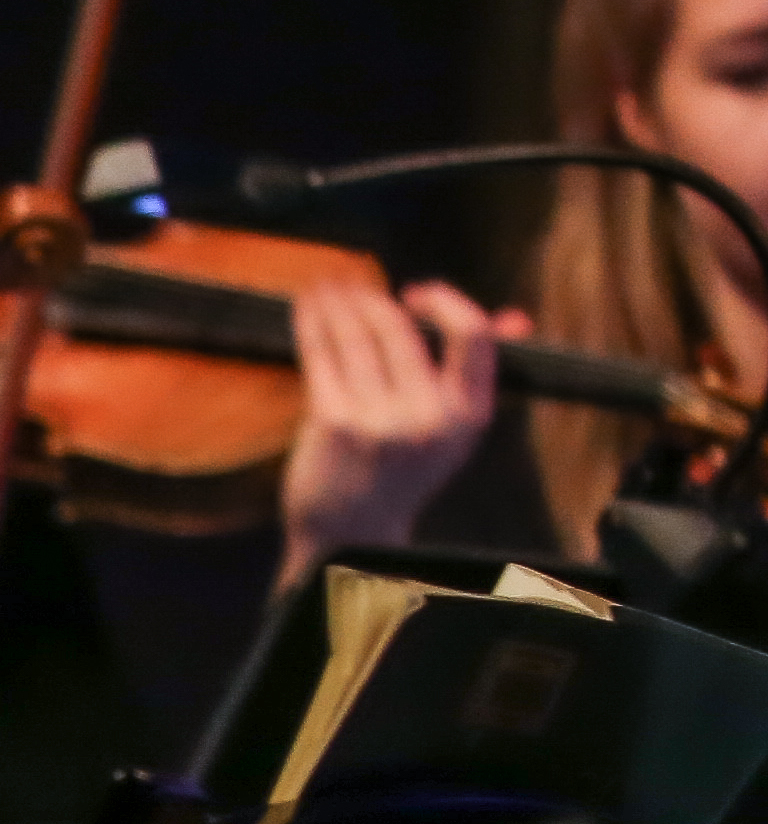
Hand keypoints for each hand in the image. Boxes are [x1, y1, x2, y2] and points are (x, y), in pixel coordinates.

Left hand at [276, 277, 514, 588]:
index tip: (415, 292)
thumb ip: (475, 375)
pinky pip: (322, 356)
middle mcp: (429, 416)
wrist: (350, 537)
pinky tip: (307, 308)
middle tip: (350, 286)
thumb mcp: (452, 432)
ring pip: (357, 337)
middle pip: (401, 329)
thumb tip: (516, 318)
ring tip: (325, 287)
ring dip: (337, 304)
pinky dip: (312, 325)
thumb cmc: (400, 476)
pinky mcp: (334, 423)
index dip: (445, 302)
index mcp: (469, 415)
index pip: (473, 336)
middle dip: (371, 300)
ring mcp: (380, 419)